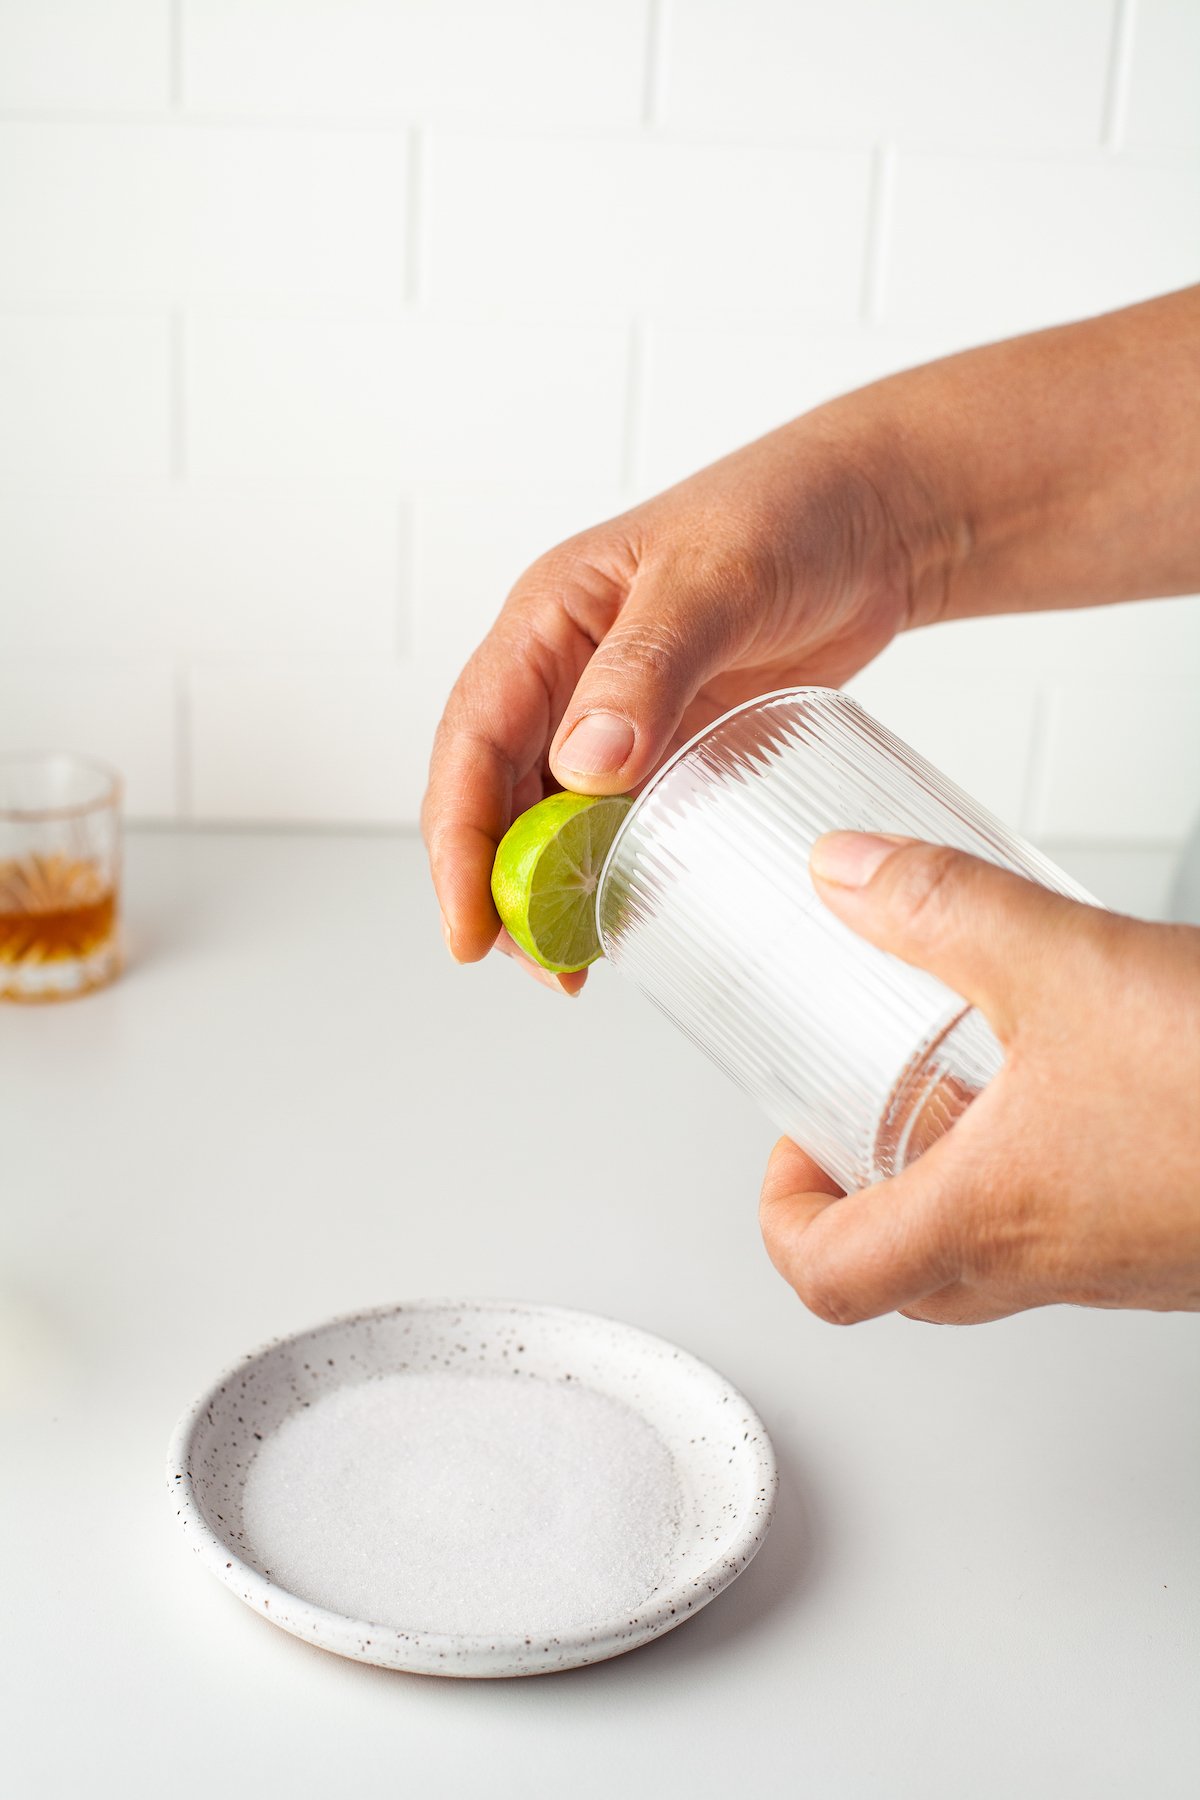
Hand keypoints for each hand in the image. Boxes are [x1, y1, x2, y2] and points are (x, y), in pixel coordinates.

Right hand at [422, 421, 921, 991]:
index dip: (458, 841)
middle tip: (539, 964)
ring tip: (574, 962)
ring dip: (550, 889)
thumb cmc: (790, 516)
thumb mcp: (716, 579)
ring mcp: (613, 711)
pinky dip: (607, 868)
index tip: (471, 927)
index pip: (472, 741)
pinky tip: (623, 913)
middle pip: (495, 793)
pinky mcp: (665, 741)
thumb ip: (649, 666)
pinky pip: (615, 816)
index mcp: (547, 620)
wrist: (874, 520)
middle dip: (499, 886)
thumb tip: (583, 764)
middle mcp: (564, 671)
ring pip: (548, 815)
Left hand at [760, 834, 1199, 1322]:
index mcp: (989, 1219)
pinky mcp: (1179, 1237)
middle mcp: (1052, 1263)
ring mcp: (1122, 1262)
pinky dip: (1044, 1166)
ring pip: (995, 1257)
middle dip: (857, 1204)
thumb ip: (943, 908)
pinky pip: (1080, 1225)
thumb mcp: (1064, 961)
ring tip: (959, 1080)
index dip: (778, 1216)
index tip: (786, 1147)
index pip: (827, 1277)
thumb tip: (846, 874)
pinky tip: (1073, 1077)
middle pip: (903, 1283)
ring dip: (953, 1182)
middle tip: (852, 1128)